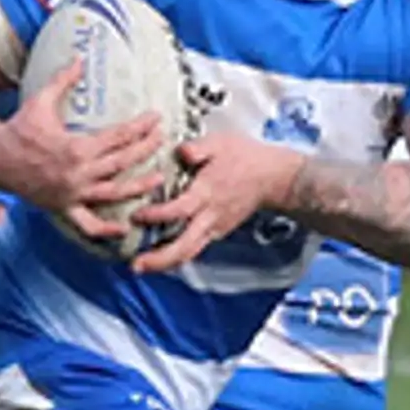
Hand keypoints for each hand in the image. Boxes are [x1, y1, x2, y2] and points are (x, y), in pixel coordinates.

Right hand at [0, 64, 165, 248]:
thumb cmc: (19, 128)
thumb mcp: (39, 101)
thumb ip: (63, 81)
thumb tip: (79, 57)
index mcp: (76, 147)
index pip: (118, 136)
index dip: (140, 127)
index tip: (156, 118)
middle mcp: (78, 172)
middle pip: (123, 162)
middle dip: (147, 150)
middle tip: (164, 139)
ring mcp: (73, 193)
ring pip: (115, 193)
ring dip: (139, 188)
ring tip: (160, 180)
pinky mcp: (64, 208)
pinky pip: (88, 225)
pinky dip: (106, 231)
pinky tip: (125, 230)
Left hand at [130, 134, 305, 273]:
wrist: (274, 177)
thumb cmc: (244, 156)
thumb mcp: (220, 142)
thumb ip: (198, 147)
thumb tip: (181, 151)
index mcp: (207, 193)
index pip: (180, 210)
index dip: (157, 215)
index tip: (136, 216)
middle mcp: (210, 216)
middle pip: (185, 245)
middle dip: (160, 258)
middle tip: (135, 265)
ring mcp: (215, 227)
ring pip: (190, 252)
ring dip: (166, 262)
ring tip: (142, 266)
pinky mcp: (218, 231)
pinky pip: (195, 248)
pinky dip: (176, 255)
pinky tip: (159, 256)